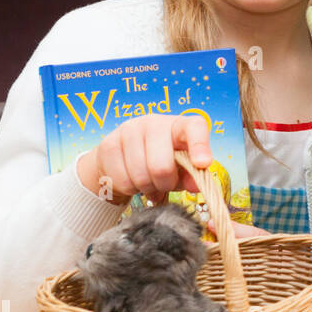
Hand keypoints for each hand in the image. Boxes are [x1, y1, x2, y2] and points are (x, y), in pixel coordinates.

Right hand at [77, 113, 212, 205]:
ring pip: (140, 176)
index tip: (202, 164)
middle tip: (165, 185)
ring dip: (146, 188)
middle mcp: (154, 122)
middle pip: (161, 166)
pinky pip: (122, 180)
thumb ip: (191, 176)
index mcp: (179, 125)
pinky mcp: (108, 144)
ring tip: (148, 182)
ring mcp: (129, 130)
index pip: (194, 128)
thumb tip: (197, 185)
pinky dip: (129, 188)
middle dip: (165, 184)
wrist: (121, 160)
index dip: (200, 146)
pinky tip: (132, 180)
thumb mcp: (181, 170)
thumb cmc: (161, 164)